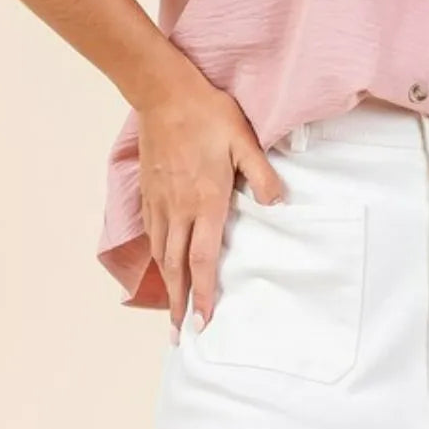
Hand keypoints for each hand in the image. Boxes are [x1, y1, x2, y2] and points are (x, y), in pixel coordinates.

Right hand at [137, 84, 286, 340]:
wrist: (163, 93)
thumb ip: (262, 174)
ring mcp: (160, 200)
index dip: (204, 294)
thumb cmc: (207, 114)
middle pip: (177, 266)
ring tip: (169, 309)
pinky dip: (155, 255)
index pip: (203, 260)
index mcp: (206, 201)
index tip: (204, 322)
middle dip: (179, 303)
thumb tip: (279, 203)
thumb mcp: (243, 140)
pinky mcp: (149, 189)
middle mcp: (179, 209)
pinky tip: (159, 261)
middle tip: (179, 335)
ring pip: (161, 252)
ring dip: (165, 285)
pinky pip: (151, 231)